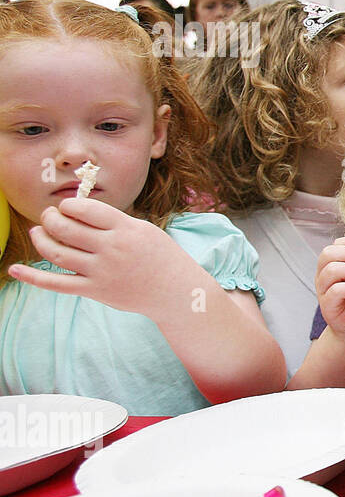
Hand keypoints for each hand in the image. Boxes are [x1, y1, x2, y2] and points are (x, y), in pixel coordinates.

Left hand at [7, 197, 182, 315]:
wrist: (176, 291)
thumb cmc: (160, 256)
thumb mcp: (144, 230)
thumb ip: (113, 221)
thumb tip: (78, 210)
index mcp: (126, 229)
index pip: (85, 209)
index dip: (68, 205)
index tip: (67, 207)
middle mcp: (112, 249)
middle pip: (66, 229)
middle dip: (50, 218)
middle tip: (48, 216)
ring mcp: (102, 271)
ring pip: (57, 253)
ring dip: (41, 239)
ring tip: (38, 232)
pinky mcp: (95, 291)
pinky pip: (57, 284)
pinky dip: (33, 277)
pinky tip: (14, 270)